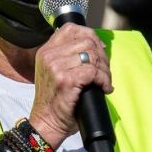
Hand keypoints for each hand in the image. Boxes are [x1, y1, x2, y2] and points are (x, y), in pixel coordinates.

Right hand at [28, 23, 111, 148]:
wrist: (46, 123)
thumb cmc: (55, 101)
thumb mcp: (54, 72)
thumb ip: (67, 57)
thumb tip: (97, 47)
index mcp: (46, 51)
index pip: (72, 28)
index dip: (91, 37)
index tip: (100, 50)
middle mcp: (49, 55)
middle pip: (87, 41)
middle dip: (102, 56)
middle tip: (105, 72)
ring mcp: (56, 66)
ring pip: (93, 56)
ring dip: (105, 70)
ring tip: (105, 81)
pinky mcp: (66, 80)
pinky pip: (93, 72)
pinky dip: (104, 80)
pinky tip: (104, 88)